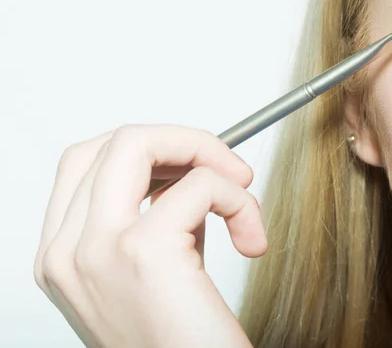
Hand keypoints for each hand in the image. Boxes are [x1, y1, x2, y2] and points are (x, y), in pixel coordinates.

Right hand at [34, 124, 266, 346]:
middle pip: (110, 142)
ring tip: (241, 192)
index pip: (86, 162)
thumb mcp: (155, 275)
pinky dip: (238, 199)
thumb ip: (159, 221)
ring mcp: (96, 249)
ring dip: (207, 155)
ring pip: (137, 142)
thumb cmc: (183, 343)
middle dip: (180, 140)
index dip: (148, 149)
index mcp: (63, 256)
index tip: (192, 165)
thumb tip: (190, 174)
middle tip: (226, 168)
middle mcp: (66, 251)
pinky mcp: (143, 253)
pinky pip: (201, 184)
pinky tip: (252, 238)